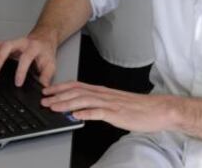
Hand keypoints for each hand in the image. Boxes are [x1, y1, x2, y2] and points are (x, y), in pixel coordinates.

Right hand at [0, 32, 57, 87]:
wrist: (43, 38)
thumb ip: (47, 76)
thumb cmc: (45, 52)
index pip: (26, 57)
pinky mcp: (5, 44)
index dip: (21, 70)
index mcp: (33, 48)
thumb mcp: (51, 64)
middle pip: (7, 46)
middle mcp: (21, 42)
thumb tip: (43, 88)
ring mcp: (12, 42)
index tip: (17, 83)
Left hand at [41, 81, 179, 132]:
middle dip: (57, 96)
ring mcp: (110, 103)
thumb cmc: (138, 108)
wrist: (158, 109)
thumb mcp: (114, 103)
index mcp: (102, 91)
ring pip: (83, 100)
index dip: (60, 87)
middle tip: (44, 100)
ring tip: (54, 107)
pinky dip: (86, 113)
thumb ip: (99, 103)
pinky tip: (76, 116)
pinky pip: (99, 113)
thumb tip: (82, 108)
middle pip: (76, 92)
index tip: (47, 90)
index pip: (76, 86)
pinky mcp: (117, 113)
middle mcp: (103, 94)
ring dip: (66, 104)